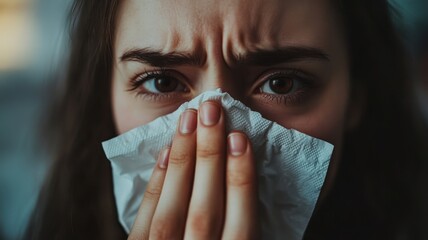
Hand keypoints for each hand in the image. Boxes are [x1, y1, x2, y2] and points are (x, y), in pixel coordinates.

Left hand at [128, 101, 258, 238]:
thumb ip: (239, 225)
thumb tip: (242, 165)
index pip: (241, 225)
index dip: (241, 181)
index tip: (239, 139)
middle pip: (204, 212)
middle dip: (209, 158)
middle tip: (212, 111)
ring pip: (171, 215)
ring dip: (182, 163)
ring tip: (189, 119)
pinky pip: (146, 223)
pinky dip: (157, 186)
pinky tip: (166, 152)